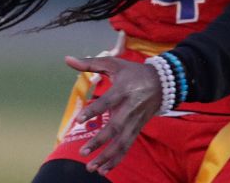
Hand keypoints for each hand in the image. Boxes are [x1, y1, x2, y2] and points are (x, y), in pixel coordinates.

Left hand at [64, 54, 162, 175]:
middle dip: (99, 141)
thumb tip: (67, 59)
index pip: (107, 102)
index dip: (93, 111)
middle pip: (115, 128)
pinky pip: (127, 147)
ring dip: (107, 157)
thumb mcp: (113, 63)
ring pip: (122, 143)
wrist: (163, 82)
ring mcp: (135, 121)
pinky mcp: (137, 129)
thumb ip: (89, 63)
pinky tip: (103, 170)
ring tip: (91, 167)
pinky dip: (116, 160)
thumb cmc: (132, 72)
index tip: (78, 120)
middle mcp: (130, 108)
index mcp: (123, 89)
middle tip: (82, 151)